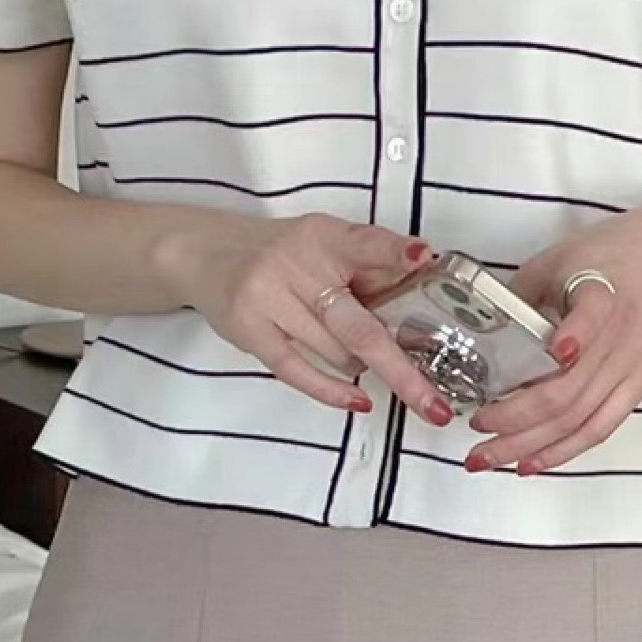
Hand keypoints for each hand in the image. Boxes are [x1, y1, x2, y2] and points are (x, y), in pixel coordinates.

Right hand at [179, 210, 457, 427]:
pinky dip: (332, 390)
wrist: (206, 253)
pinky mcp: (250, 329)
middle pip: (359, 324)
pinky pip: (297, 370)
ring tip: (369, 363)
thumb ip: (367, 266)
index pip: (366, 243)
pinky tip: (358, 400)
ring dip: (362, 366)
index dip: (397, 252)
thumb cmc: (280, 255)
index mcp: (324, 236)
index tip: (425, 259)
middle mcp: (296, 264)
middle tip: (435, 404)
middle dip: (402, 369)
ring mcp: (269, 298)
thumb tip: (423, 286)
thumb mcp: (323, 243)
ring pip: (335, 352)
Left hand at [468, 198, 641, 473]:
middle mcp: (619, 338)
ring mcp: (632, 366)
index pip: (590, 318)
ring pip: (579, 420)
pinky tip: (533, 462)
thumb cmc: (621, 249)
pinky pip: (601, 428)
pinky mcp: (641, 383)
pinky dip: (565, 450)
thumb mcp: (563, 255)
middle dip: (513, 423)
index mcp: (601, 294)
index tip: (552, 353)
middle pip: (566, 393)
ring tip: (490, 459)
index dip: (572, 337)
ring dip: (531, 447)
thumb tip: (480, 328)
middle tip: (474, 438)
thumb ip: (524, 292)